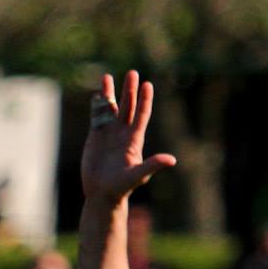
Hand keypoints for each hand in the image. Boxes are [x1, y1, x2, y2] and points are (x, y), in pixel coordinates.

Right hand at [82, 71, 176, 207]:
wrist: (101, 194)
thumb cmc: (121, 188)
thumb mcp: (138, 176)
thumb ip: (152, 165)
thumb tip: (172, 160)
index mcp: (134, 140)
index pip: (141, 115)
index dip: (144, 100)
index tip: (147, 85)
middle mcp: (122, 133)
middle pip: (127, 107)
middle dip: (130, 90)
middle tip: (132, 73)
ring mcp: (109, 134)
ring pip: (111, 109)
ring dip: (110, 94)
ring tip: (107, 77)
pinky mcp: (95, 138)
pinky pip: (96, 118)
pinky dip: (97, 107)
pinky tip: (97, 95)